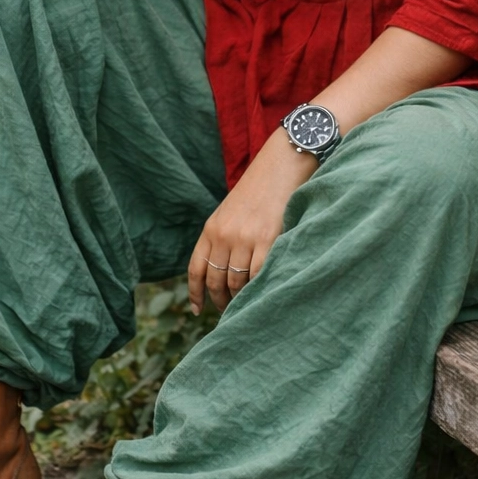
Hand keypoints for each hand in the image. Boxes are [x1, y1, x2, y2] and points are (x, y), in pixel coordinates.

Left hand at [188, 129, 316, 313]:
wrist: (281, 165)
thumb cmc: (259, 189)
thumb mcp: (230, 212)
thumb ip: (223, 237)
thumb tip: (222, 271)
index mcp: (211, 228)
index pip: (196, 269)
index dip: (196, 293)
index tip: (197, 310)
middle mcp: (223, 235)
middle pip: (216, 280)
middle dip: (220, 301)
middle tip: (228, 313)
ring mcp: (244, 238)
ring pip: (238, 282)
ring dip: (241, 298)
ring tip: (248, 305)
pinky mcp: (267, 240)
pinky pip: (259, 275)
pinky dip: (260, 288)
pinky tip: (263, 293)